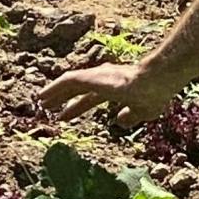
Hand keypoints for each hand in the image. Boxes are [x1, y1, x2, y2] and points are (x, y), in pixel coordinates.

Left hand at [40, 59, 179, 128]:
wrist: (157, 80)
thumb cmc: (155, 93)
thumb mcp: (142, 112)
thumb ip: (131, 117)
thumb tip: (119, 121)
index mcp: (115, 88)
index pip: (92, 97)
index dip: (78, 107)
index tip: (66, 115)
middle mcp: (104, 79)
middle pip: (78, 89)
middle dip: (63, 98)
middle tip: (49, 108)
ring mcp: (97, 77)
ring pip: (70, 83)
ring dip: (54, 93)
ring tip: (41, 101)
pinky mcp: (92, 77)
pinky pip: (68, 81)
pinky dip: (54, 88)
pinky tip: (43, 96)